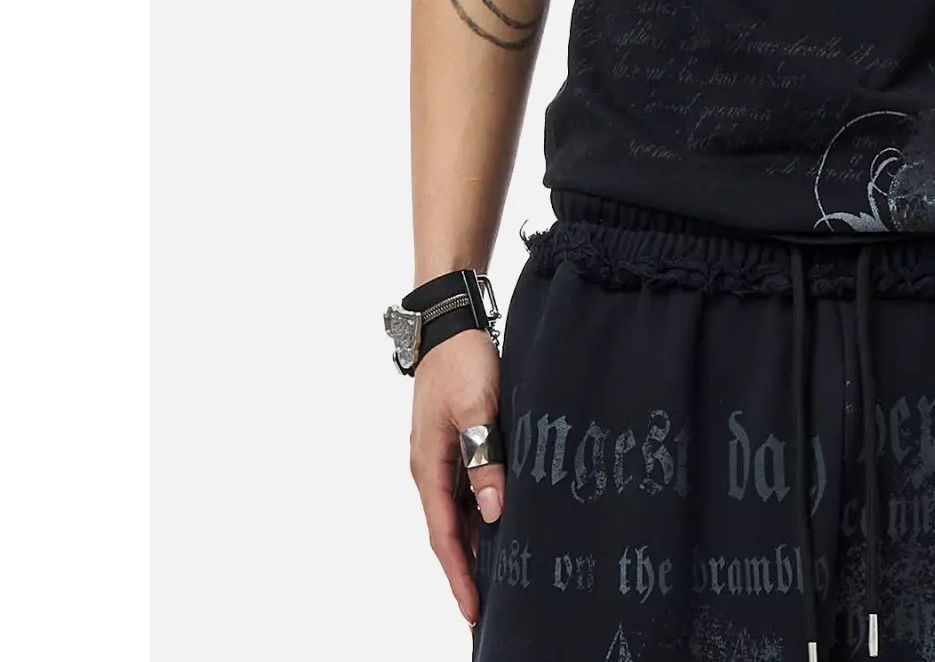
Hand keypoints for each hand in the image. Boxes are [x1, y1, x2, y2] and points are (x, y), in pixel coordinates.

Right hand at [408, 328, 505, 629]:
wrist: (450, 324)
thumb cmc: (462, 360)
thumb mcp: (479, 407)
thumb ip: (485, 458)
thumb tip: (494, 511)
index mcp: (428, 466)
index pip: (443, 535)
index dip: (459, 574)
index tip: (473, 610)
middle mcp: (431, 468)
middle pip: (450, 530)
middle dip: (469, 568)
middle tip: (496, 604)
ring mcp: (442, 456)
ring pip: (460, 511)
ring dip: (479, 541)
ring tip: (505, 574)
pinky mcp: (457, 443)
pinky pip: (467, 489)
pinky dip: (483, 510)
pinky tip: (506, 521)